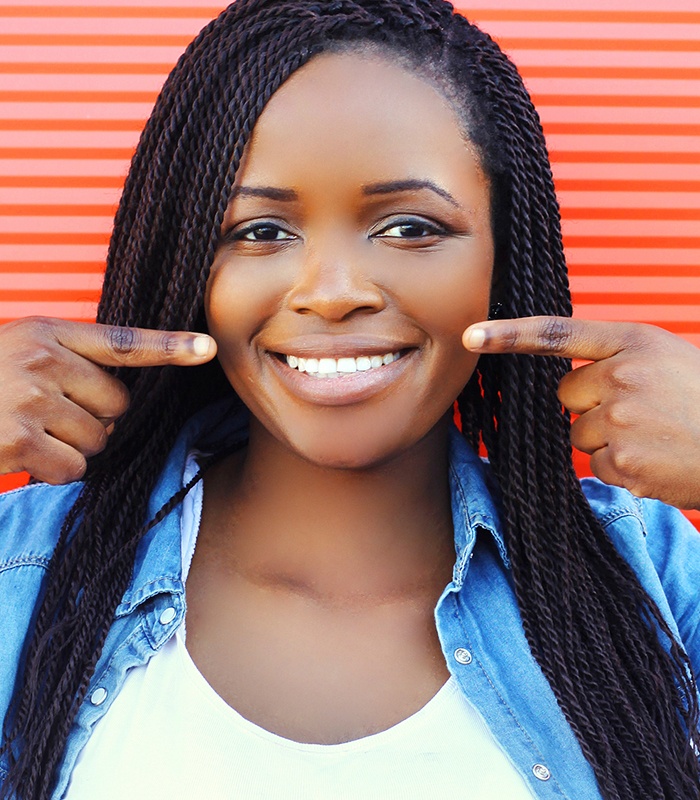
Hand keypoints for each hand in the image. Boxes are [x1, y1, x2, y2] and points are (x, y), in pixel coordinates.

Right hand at [0, 317, 216, 484]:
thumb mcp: (19, 351)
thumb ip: (69, 360)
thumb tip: (121, 400)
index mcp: (45, 332)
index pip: (121, 342)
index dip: (168, 347)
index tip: (206, 348)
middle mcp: (42, 360)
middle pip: (117, 405)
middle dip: (92, 418)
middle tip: (47, 413)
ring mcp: (30, 400)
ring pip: (98, 439)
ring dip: (71, 446)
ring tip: (28, 431)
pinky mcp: (20, 440)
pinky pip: (74, 468)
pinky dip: (54, 471)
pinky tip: (23, 454)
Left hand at [463, 316, 699, 509]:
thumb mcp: (668, 360)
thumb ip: (618, 361)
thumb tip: (570, 390)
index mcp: (635, 341)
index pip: (558, 334)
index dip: (510, 335)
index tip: (472, 336)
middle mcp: (623, 375)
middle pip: (565, 395)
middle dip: (590, 404)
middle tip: (639, 411)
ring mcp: (621, 419)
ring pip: (577, 432)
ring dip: (605, 438)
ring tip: (653, 436)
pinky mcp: (622, 461)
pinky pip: (593, 464)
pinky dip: (617, 467)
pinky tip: (654, 460)